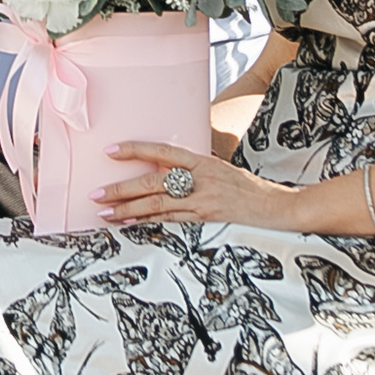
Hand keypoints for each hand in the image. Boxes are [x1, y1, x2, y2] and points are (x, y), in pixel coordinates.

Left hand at [95, 141, 300, 229]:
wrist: (277, 209)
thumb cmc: (251, 190)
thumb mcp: (224, 170)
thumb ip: (199, 169)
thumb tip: (174, 167)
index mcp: (204, 161)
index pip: (163, 151)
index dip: (136, 149)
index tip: (112, 150)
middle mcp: (201, 179)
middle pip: (153, 181)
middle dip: (121, 188)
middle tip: (96, 193)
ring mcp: (202, 201)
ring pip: (156, 204)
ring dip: (128, 210)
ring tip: (105, 213)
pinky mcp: (205, 221)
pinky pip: (171, 221)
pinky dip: (149, 222)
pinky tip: (132, 225)